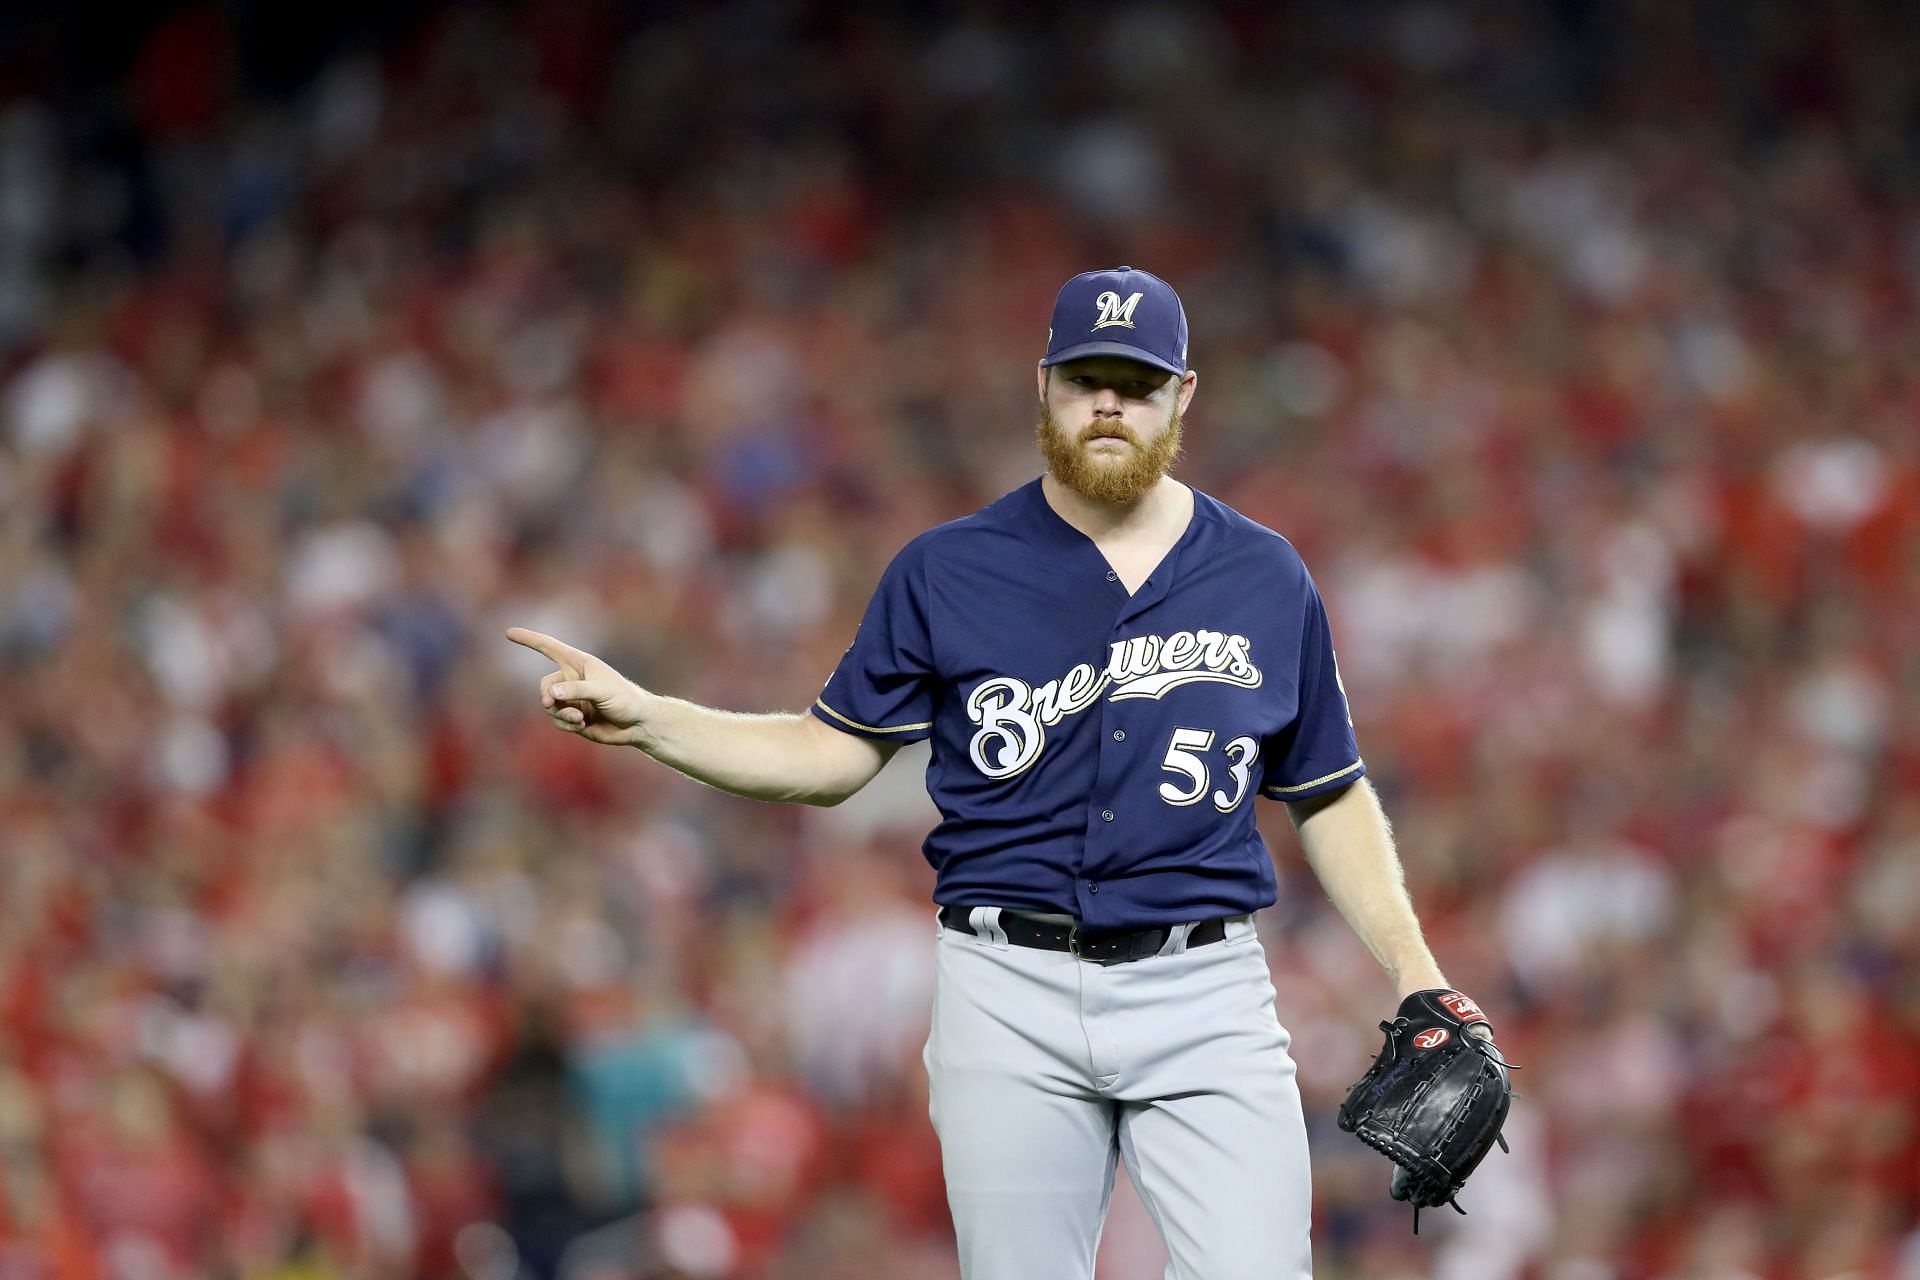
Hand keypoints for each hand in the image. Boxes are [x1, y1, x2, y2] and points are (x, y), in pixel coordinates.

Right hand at [505, 627, 649, 746]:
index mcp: (578, 664)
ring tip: (580, 718)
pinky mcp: (572, 717)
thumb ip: (575, 690)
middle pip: (544, 686)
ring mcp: (571, 699)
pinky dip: (566, 724)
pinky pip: (557, 721)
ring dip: (561, 714)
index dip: (529, 639)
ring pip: (549, 707)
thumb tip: (549, 694)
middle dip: (548, 697)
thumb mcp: (602, 691)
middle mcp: (571, 679)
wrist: (637, 724)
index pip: (548, 648)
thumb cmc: (625, 699)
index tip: (509, 632)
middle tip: (552, 703)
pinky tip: (583, 725)